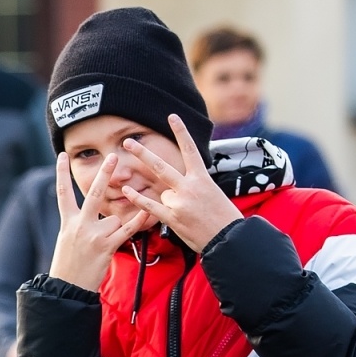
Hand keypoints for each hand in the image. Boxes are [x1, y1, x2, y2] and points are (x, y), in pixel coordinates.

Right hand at [47, 151, 154, 291]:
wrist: (67, 289)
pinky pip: (127, 230)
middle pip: (94, 194)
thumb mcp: (66, 240)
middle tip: (112, 157)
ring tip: (102, 246)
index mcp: (67, 223)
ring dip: (113, 228)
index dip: (61, 173)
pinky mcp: (107, 247)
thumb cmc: (68, 266)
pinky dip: (138, 221)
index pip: (62, 193)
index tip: (62, 156)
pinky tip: (147, 211)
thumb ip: (79, 224)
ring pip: (113, 218)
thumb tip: (103, 214)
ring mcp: (94, 236)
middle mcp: (80, 225)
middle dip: (104, 174)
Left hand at [118, 114, 243, 252]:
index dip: (181, 132)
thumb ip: (194, 183)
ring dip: (170, 202)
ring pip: (163, 194)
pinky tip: (127, 191)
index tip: (172, 116)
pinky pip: (150, 206)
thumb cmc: (223, 217)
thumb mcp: (213, 192)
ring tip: (188, 213)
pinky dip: (138, 200)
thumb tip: (173, 184)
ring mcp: (179, 202)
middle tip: (128, 142)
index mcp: (202, 178)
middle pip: (160, 166)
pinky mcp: (172, 218)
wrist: (228, 239)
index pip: (189, 149)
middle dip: (142, 153)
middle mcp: (189, 187)